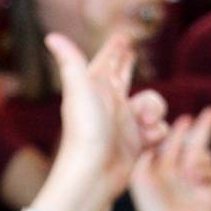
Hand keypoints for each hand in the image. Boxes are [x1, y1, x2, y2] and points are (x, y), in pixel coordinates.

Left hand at [48, 30, 169, 202]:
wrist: (93, 174)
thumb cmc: (84, 131)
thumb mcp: (78, 90)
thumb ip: (70, 61)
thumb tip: (51, 36)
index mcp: (98, 88)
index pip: (108, 61)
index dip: (115, 48)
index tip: (122, 37)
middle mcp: (112, 103)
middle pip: (126, 76)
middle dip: (130, 65)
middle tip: (133, 54)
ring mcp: (126, 124)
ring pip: (151, 104)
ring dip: (155, 109)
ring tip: (148, 122)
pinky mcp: (138, 144)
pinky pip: (158, 130)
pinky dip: (159, 133)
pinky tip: (151, 139)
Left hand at [131, 108, 210, 210]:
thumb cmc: (151, 207)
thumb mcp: (139, 178)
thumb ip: (145, 157)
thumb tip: (155, 144)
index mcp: (164, 166)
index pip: (174, 141)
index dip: (180, 129)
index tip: (185, 120)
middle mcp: (182, 170)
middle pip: (196, 142)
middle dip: (205, 127)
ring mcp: (197, 180)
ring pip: (207, 155)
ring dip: (201, 157)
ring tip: (189, 172)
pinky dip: (207, 170)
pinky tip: (196, 179)